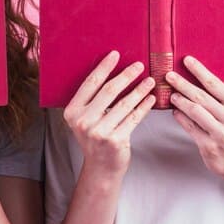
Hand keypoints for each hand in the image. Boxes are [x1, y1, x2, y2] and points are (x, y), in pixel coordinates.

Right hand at [63, 50, 155, 174]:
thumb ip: (92, 100)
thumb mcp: (85, 119)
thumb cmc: (96, 138)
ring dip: (139, 90)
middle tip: (139, 65)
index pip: (90, 84)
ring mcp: (99, 132)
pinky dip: (144, 106)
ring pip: (124, 104)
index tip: (116, 54)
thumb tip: (113, 72)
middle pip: (108, 91)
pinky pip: (134, 118)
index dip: (104, 67)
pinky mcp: (115, 140)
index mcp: (72, 112)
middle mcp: (83, 121)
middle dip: (126, 75)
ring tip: (150, 80)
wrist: (101, 168)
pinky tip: (151, 98)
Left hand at [167, 55, 223, 182]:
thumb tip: (196, 79)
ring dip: (180, 101)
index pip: (215, 84)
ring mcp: (220, 133)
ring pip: (194, 111)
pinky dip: (181, 118)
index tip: (186, 60)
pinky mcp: (209, 146)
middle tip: (169, 76)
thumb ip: (220, 99)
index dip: (199, 71)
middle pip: (201, 96)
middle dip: (183, 84)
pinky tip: (175, 112)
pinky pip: (190, 127)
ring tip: (172, 95)